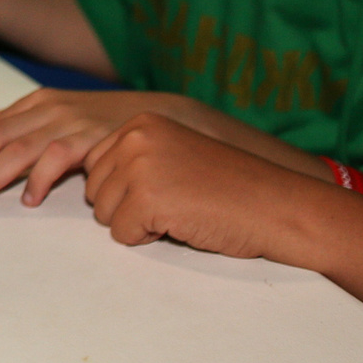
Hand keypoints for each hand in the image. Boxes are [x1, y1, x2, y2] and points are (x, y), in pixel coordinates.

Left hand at [0, 88, 188, 210]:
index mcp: (36, 104)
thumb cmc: (107, 123)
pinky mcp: (94, 138)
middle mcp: (48, 109)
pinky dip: (40, 179)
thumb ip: (20, 120)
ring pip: (18, 149)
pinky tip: (27, 200)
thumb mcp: (60, 114)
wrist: (167, 117)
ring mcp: (71, 121)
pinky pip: (58, 158)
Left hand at [81, 113, 311, 260]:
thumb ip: (134, 158)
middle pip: (94, 189)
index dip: (125, 188)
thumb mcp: (174, 154)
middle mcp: (135, 137)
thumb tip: (84, 176)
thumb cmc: (230, 189)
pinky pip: (121, 234)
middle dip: (127, 207)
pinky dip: (148, 239)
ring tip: (179, 212)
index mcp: (141, 123)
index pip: (95, 163)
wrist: (277, 206)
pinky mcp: (145, 199)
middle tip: (175, 204)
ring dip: (136, 223)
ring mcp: (138, 166)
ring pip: (103, 214)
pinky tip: (182, 225)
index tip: (164, 188)